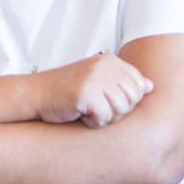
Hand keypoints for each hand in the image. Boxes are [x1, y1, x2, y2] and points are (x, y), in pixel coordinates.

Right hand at [34, 53, 153, 127]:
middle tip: (94, 106)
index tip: (104, 99)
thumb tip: (150, 86)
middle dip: (116, 110)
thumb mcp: (96, 81)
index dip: (125, 100)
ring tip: (85, 109)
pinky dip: (92, 122)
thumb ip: (122, 82)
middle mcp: (105, 66)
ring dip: (104, 117)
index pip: (139, 86)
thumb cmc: (65, 91)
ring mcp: (95, 78)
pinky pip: (104, 118)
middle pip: (133, 99)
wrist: (34, 94)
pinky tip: (79, 114)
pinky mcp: (85, 93)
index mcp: (110, 61)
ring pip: (121, 110)